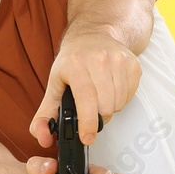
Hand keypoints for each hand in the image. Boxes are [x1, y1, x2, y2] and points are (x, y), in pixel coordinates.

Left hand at [29, 28, 141, 147]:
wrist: (93, 35)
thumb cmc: (72, 63)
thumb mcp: (53, 86)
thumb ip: (44, 117)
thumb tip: (42, 138)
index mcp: (74, 64)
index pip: (86, 97)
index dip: (88, 121)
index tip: (87, 137)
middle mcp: (98, 58)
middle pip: (105, 105)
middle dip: (97, 117)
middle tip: (90, 110)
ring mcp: (117, 59)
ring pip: (118, 102)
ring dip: (109, 108)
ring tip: (100, 98)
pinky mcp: (132, 63)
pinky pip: (130, 95)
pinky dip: (121, 99)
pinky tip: (111, 90)